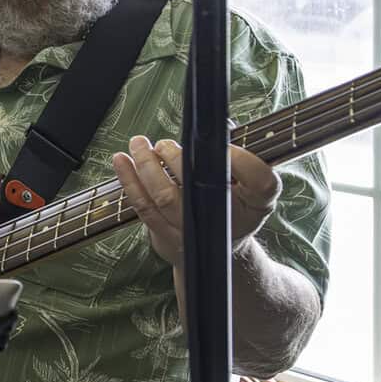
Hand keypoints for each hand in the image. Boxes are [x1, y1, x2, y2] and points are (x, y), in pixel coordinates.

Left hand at [110, 136, 281, 267]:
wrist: (219, 254)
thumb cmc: (236, 208)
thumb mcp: (254, 185)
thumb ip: (241, 159)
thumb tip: (221, 127)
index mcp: (257, 202)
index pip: (259, 179)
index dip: (241, 160)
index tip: (222, 145)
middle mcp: (225, 220)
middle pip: (199, 187)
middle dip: (177, 160)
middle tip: (165, 144)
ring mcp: (192, 231)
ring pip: (164, 196)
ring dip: (146, 165)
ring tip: (139, 144)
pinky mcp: (165, 235)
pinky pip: (143, 206)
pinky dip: (129, 181)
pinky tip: (121, 160)